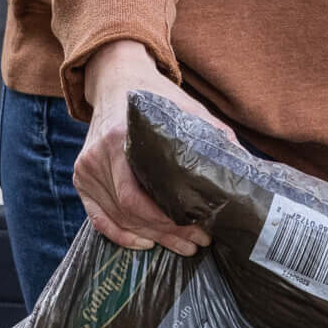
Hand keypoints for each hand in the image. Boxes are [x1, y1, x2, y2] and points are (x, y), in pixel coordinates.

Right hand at [74, 40, 212, 254]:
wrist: (117, 81)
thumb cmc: (155, 99)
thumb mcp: (186, 110)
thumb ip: (213, 137)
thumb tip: (245, 169)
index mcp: (119, 139)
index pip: (138, 197)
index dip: (170, 221)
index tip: (201, 228)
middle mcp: (98, 156)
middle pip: (131, 213)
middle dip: (167, 233)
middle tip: (198, 242)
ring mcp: (86, 169)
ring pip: (118, 219)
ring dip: (153, 238)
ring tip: (184, 245)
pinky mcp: (82, 178)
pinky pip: (98, 218)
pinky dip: (120, 235)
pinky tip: (146, 244)